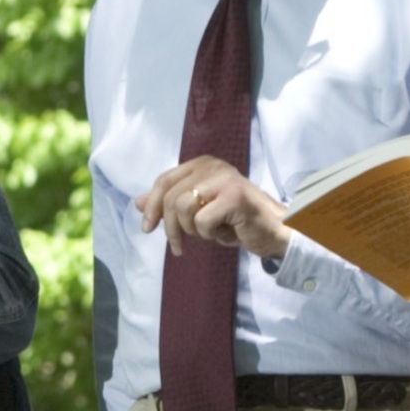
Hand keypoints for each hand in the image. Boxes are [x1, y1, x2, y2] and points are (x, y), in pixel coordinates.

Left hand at [136, 156, 291, 259]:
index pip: (163, 181)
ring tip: (208, 234)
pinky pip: (202, 221)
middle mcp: (212, 165)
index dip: (152, 206)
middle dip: (170, 227)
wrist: (273, 231)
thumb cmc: (235, 220)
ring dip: (192, 231)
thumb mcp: (198, 211)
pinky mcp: (234, 195)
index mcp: (202, 163)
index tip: (147, 228)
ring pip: (183, 208)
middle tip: (177, 247)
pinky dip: (209, 234)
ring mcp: (224, 178)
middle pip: (170, 196)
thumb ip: (169, 204)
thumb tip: (136, 203)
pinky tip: (224, 233)